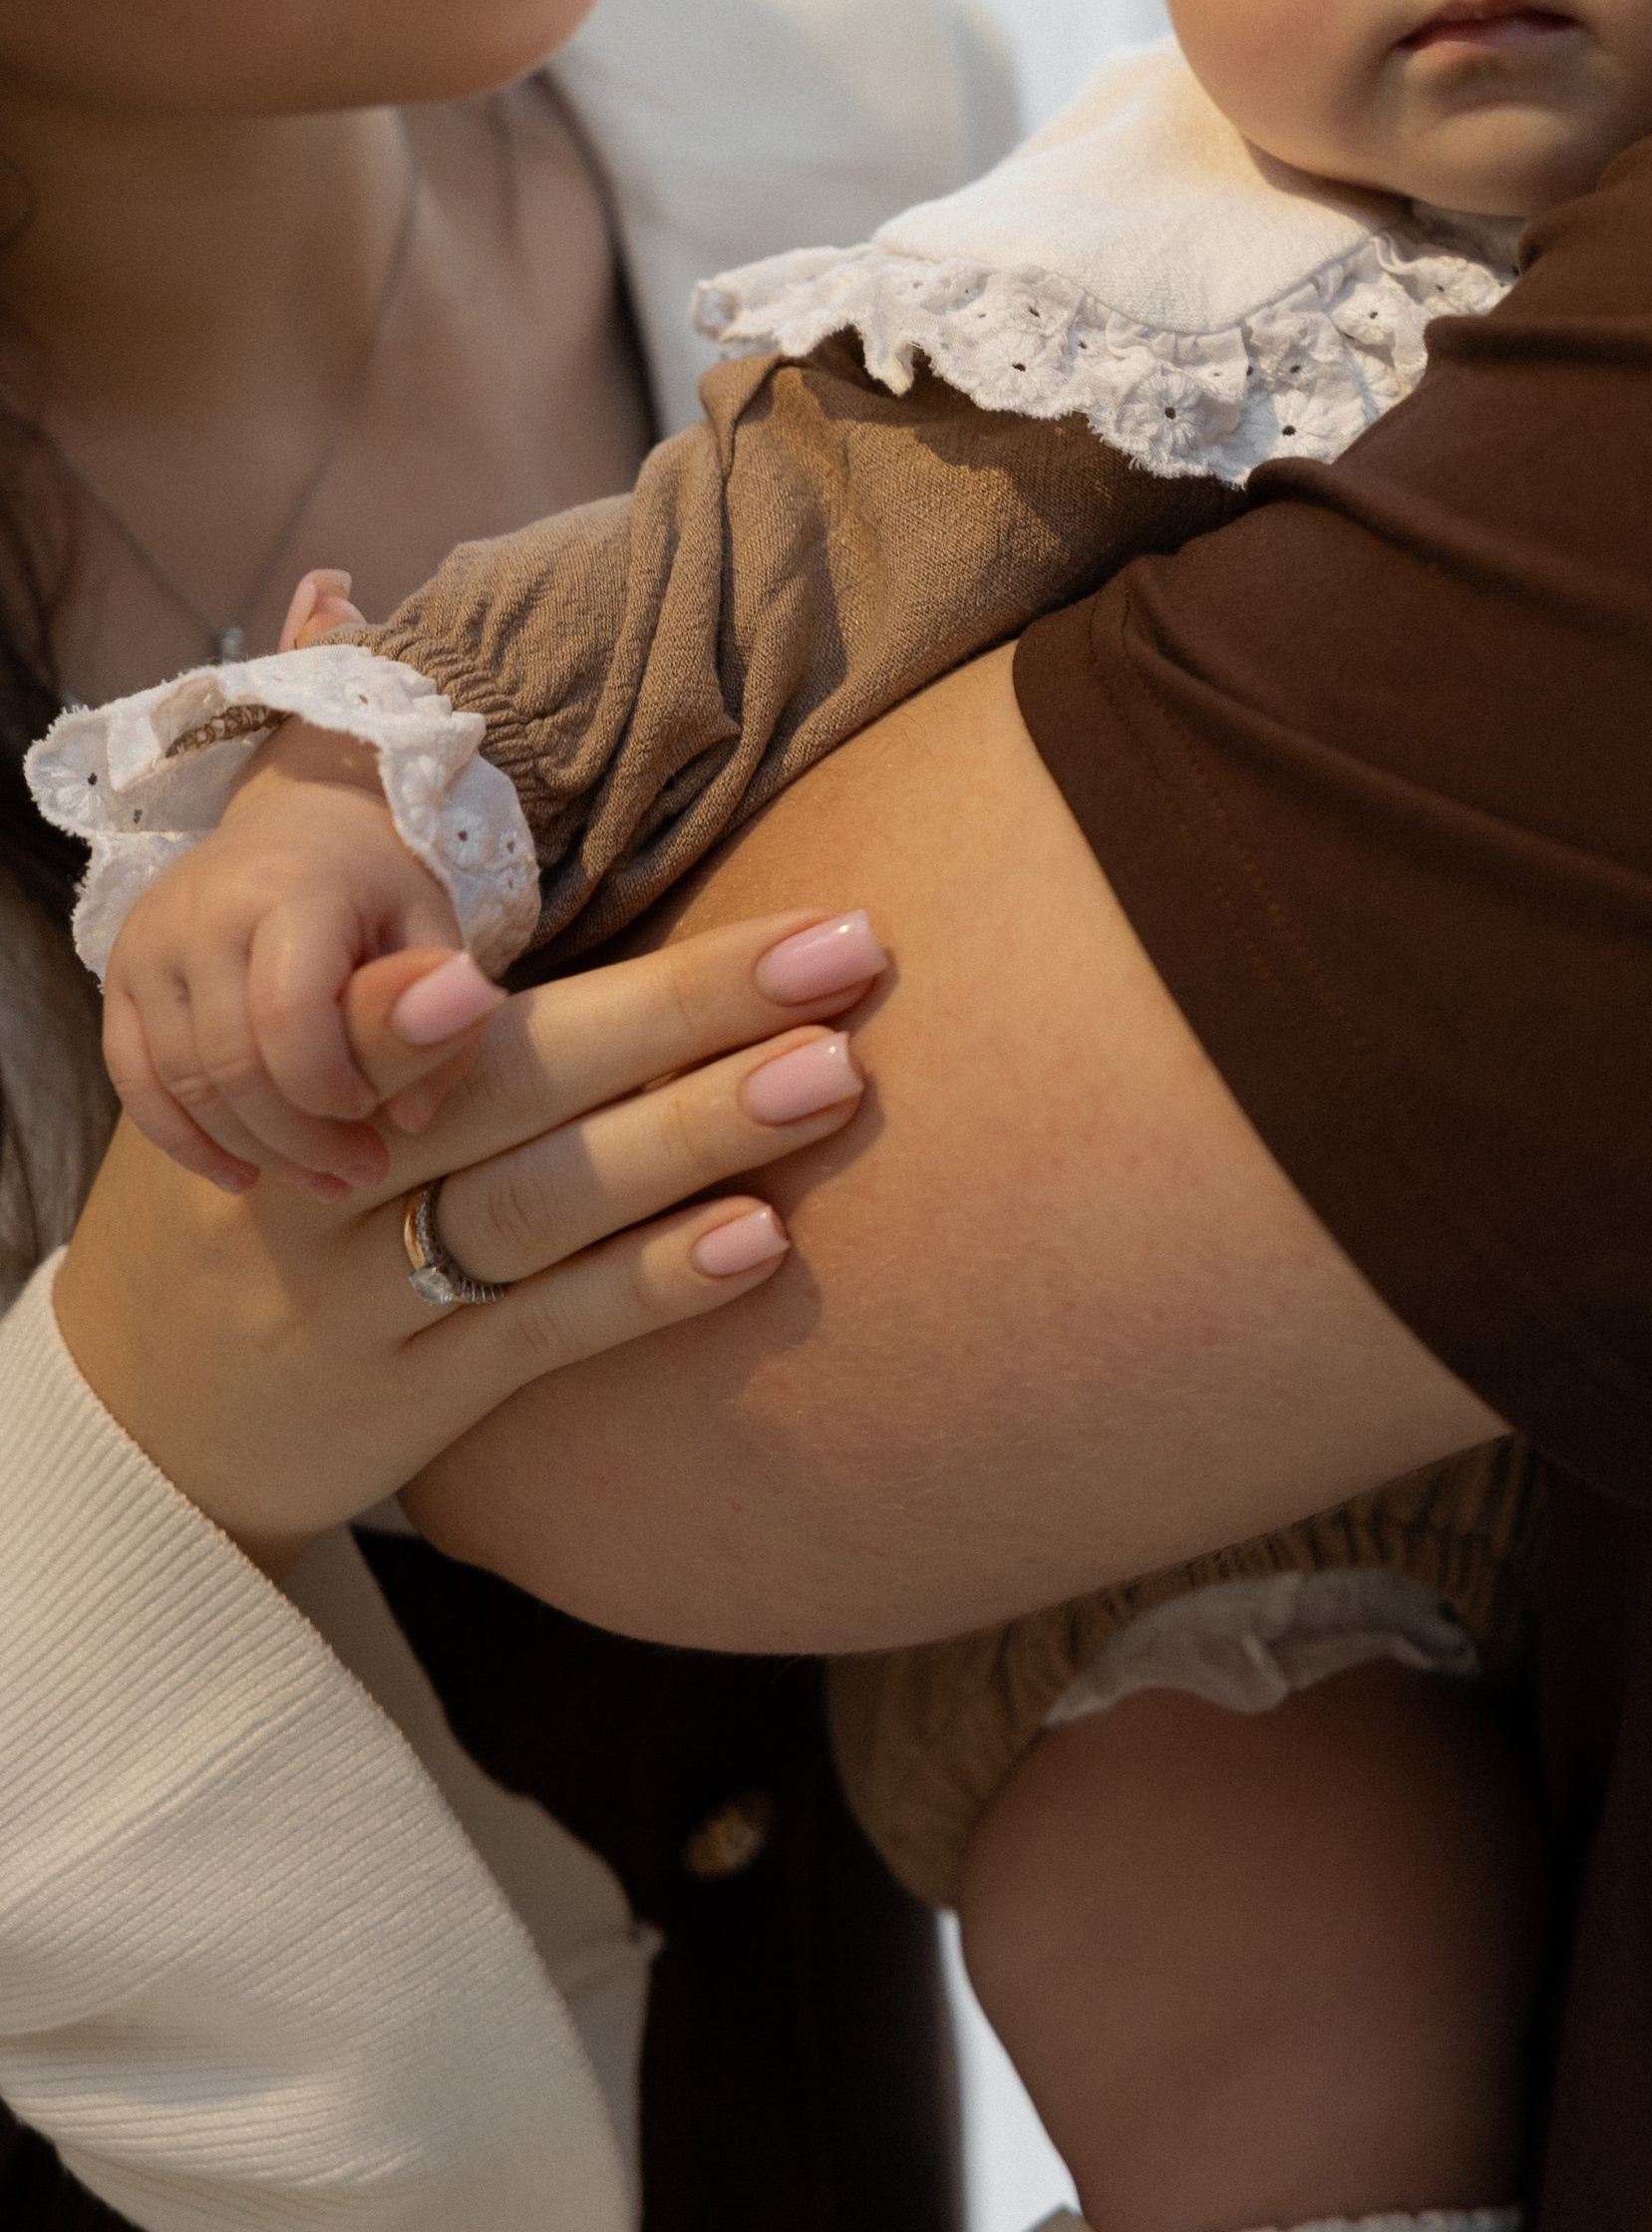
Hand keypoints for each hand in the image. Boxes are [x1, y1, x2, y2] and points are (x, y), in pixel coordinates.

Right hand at [53, 906, 887, 1572]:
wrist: (144, 1427)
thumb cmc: (273, 1203)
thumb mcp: (293, 1095)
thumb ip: (403, 1006)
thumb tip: (594, 890)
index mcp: (297, 1072)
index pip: (423, 1002)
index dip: (514, 965)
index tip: (640, 920)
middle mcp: (324, 1178)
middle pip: (511, 1082)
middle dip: (684, 1006)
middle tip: (842, 948)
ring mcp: (363, 1300)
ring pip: (538, 1203)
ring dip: (693, 1132)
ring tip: (832, 1076)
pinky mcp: (411, 1401)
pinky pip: (541, 1331)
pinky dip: (650, 1283)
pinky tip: (759, 1239)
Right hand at [102, 719, 494, 1199]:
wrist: (294, 818)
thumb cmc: (374, 880)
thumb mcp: (428, 923)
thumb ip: (435, 1011)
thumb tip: (414, 1118)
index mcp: (291, 888)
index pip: (289, 1013)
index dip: (330, 1087)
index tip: (377, 1117)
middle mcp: (202, 912)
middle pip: (232, 1062)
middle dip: (299, 1138)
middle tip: (357, 1171)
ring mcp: (148, 943)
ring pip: (183, 1083)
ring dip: (251, 1149)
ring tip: (319, 1179)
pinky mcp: (119, 974)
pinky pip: (134, 1081)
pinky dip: (185, 1140)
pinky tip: (241, 1174)